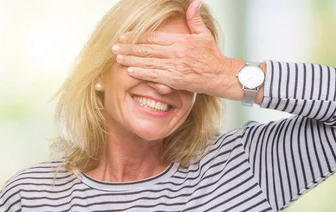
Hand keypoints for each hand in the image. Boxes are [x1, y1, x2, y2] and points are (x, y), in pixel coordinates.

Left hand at [112, 0, 240, 97]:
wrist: (221, 76)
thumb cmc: (213, 56)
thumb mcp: (204, 35)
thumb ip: (194, 19)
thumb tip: (195, 2)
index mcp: (181, 41)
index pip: (153, 37)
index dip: (136, 36)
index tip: (123, 36)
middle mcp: (176, 53)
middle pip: (147, 49)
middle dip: (128, 47)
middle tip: (114, 47)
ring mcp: (175, 67)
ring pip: (148, 62)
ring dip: (130, 59)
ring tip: (117, 57)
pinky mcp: (176, 80)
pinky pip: (155, 76)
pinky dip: (141, 73)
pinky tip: (130, 70)